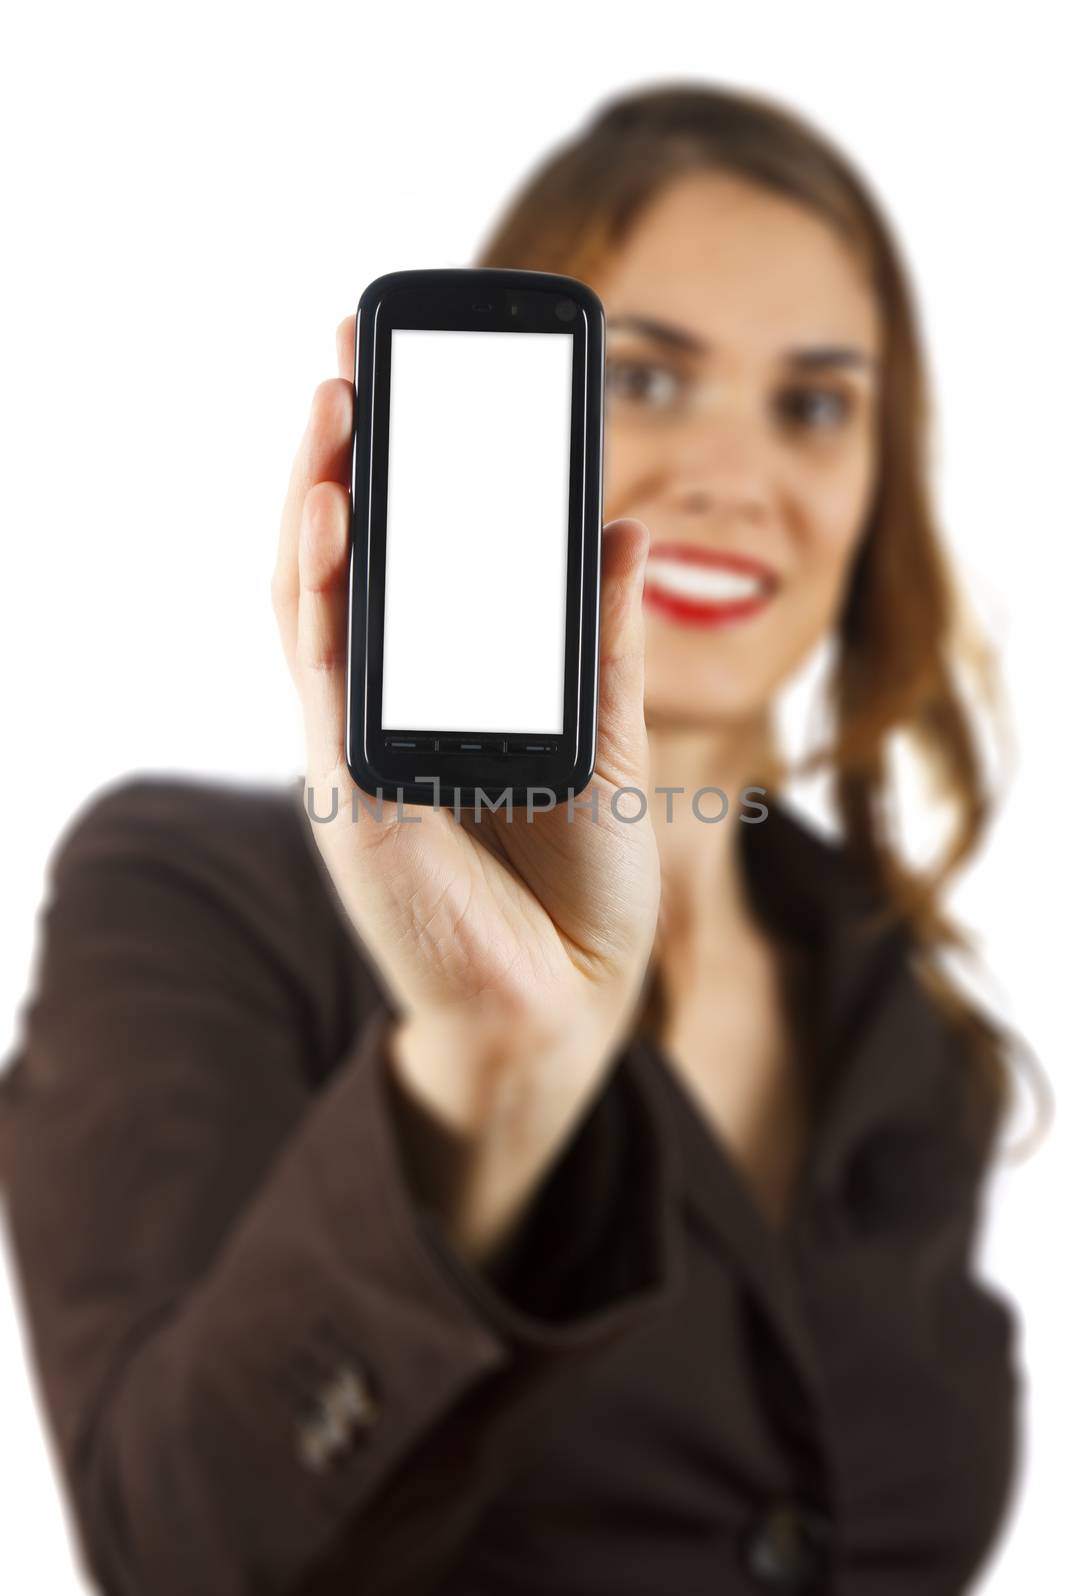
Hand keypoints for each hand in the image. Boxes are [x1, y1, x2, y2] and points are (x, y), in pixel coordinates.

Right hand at [271, 317, 659, 1258]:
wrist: (568, 998)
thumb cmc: (576, 878)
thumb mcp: (604, 736)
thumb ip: (603, 637)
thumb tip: (627, 528)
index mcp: (439, 688)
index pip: (399, 560)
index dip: (389, 471)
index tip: (401, 379)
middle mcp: (382, 707)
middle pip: (340, 562)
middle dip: (337, 456)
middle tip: (350, 355)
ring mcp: (355, 746)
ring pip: (312, 605)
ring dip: (314, 501)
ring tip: (333, 404)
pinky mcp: (349, 792)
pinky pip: (322, 678)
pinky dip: (319, 593)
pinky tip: (329, 514)